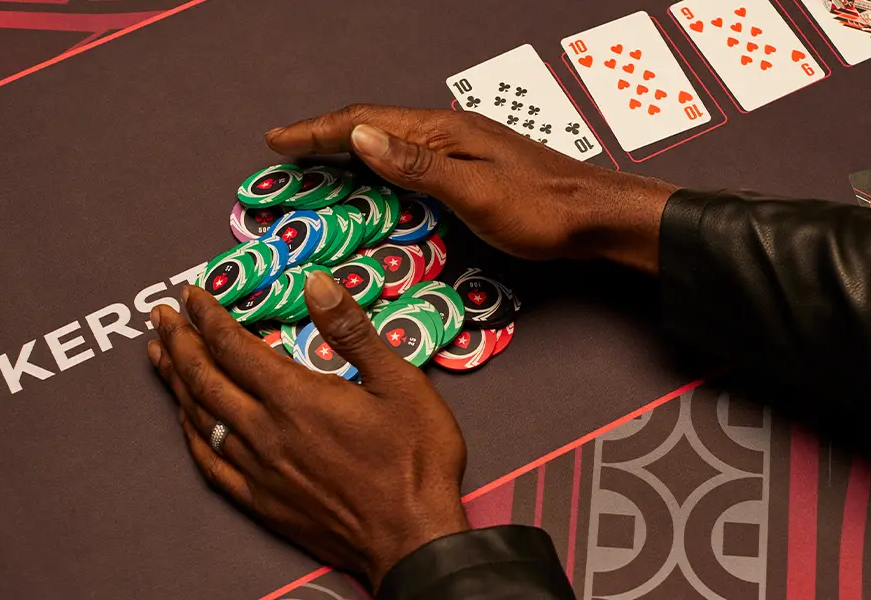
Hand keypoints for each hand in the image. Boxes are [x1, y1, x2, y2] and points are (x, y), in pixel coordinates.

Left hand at [147, 271, 468, 586]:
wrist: (412, 538)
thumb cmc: (414, 463)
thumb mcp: (400, 383)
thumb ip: (353, 332)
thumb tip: (318, 284)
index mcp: (297, 398)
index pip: (235, 347)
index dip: (209, 317)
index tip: (193, 295)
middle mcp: (267, 431)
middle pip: (205, 378)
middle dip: (180, 342)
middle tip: (162, 317)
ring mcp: (259, 469)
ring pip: (200, 417)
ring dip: (176, 382)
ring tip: (160, 357)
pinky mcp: (261, 501)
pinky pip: (210, 462)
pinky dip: (191, 433)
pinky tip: (186, 420)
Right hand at [266, 105, 676, 272]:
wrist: (593, 217)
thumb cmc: (540, 208)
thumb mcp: (474, 190)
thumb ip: (417, 165)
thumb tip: (360, 136)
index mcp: (441, 132)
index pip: (364, 123)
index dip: (315, 132)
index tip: (277, 141)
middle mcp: (447, 134)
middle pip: (372, 129)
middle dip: (323, 139)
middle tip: (284, 155)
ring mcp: (460, 152)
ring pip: (389, 147)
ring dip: (348, 155)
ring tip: (315, 169)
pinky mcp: (470, 172)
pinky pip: (409, 165)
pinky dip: (378, 172)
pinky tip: (375, 187)